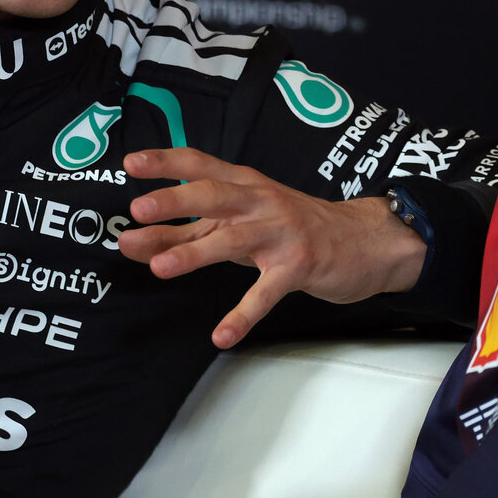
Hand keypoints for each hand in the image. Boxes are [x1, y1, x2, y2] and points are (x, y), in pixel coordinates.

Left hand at [117, 147, 426, 348]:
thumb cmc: (293, 227)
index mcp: (245, 185)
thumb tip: (134, 241)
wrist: (366, 240)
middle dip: (177, 200)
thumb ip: (189, 232)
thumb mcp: (241, 222)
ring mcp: (282, 233)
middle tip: (139, 209)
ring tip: (160, 268)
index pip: (201, 164)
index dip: (166, 161)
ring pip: (234, 239)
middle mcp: (262, 202)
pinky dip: (243, 315)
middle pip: (215, 195)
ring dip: (196, 253)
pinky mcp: (299, 266)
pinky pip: (266, 293)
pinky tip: (222, 335)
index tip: (131, 162)